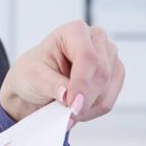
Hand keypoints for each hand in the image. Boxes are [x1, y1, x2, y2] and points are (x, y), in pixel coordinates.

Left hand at [0, 20, 124, 127]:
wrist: (35, 84)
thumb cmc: (32, 72)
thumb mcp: (32, 76)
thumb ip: (51, 85)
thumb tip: (67, 95)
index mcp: (74, 31)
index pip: (87, 57)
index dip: (81, 83)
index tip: (72, 104)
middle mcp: (96, 40)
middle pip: (101, 74)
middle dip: (84, 99)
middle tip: (67, 115)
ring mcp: (109, 58)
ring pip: (107, 89)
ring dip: (87, 107)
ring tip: (66, 113)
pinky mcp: (114, 76)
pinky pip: (109, 100)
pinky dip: (92, 110)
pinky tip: (77, 110)